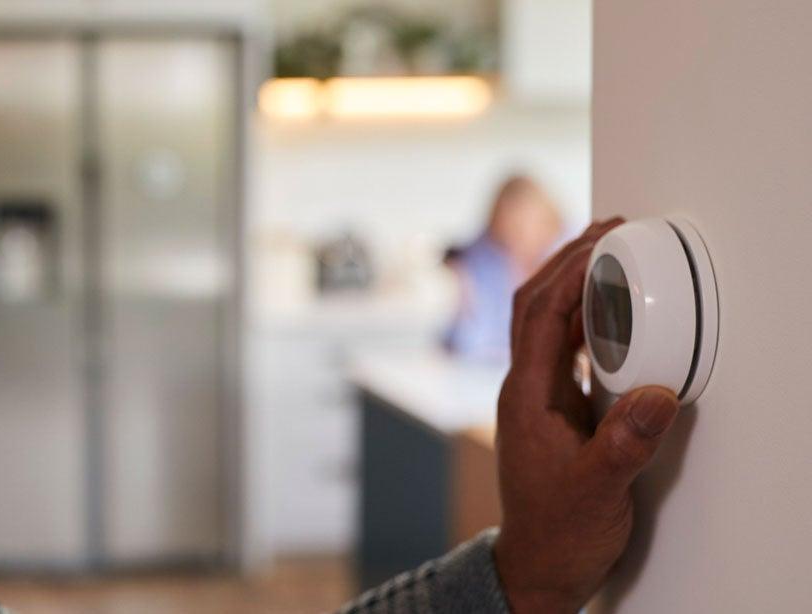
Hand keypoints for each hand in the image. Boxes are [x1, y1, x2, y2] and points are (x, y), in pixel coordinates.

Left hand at [492, 219, 681, 612]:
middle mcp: (524, 388)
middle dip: (567, 261)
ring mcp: (536, 397)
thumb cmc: (559, 530)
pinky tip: (610, 314)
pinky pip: (564, 349)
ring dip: (574, 285)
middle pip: (535, 305)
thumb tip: (657, 393)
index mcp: (526, 396)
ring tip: (610, 254)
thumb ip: (626, 443)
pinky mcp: (553, 409)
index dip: (569, 272)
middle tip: (608, 229)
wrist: (538, 565)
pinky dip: (584, 320)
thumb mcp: (599, 488)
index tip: (603, 240)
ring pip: (546, 324)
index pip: (539, 315)